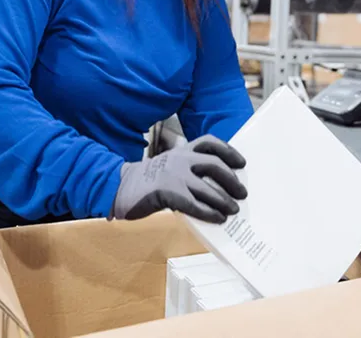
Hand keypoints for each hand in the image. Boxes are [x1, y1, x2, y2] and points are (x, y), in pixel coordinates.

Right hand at [111, 135, 246, 222]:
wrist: (118, 186)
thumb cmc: (148, 180)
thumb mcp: (170, 166)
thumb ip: (189, 170)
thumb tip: (219, 187)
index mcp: (182, 150)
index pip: (209, 142)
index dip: (228, 151)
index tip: (242, 163)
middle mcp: (180, 158)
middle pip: (214, 165)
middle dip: (231, 180)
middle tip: (242, 193)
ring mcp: (174, 175)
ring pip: (207, 187)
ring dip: (224, 200)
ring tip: (233, 210)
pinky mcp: (167, 192)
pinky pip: (194, 204)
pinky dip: (209, 212)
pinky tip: (217, 218)